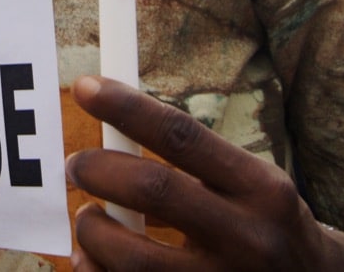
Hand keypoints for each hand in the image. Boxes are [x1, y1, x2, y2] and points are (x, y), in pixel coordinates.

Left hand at [65, 75, 343, 270]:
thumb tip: (114, 135)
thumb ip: (194, 165)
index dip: (127, 108)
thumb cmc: (268, 229)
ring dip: (93, 233)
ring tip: (87, 221)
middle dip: (98, 170)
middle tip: (75, 166)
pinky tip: (93, 263)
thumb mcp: (253, 187)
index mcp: (261, 189)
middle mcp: (248, 238)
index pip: (183, 136)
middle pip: (153, 190)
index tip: (85, 88)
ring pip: (132, 258)